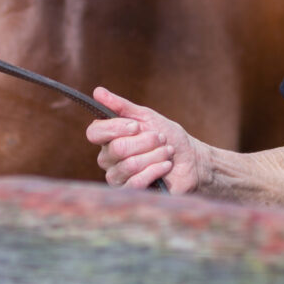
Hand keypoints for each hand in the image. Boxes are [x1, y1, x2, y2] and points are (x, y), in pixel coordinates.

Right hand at [86, 86, 202, 193]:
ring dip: (154, 155)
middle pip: (117, 149)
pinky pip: (136, 182)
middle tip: (161, 138)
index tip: (137, 126)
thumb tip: (97, 91)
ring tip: (167, 151)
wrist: (190, 159)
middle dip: (145, 141)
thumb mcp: (146, 116)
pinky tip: (166, 165)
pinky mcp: (131, 192)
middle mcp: (108, 158)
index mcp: (108, 137)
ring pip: (129, 165)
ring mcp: (118, 177)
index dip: (115, 128)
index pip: (94, 132)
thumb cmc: (167, 135)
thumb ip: (121, 106)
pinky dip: (155, 170)